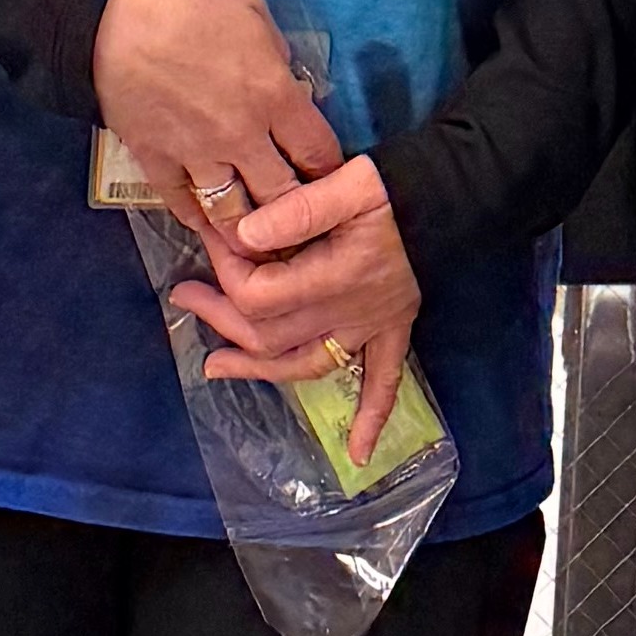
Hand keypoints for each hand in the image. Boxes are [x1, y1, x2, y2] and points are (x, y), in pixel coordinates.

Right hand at [87, 0, 339, 220]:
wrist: (112, 10)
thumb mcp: (252, 10)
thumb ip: (275, 53)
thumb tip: (283, 78)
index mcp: (273, 95)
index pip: (319, 152)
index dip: (331, 170)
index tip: (331, 176)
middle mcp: (241, 136)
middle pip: (283, 196)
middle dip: (297, 211)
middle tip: (301, 218)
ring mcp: (196, 154)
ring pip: (233, 214)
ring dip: (249, 229)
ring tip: (258, 237)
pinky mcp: (154, 161)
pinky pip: (181, 204)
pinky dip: (197, 218)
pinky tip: (207, 221)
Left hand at [173, 156, 423, 458]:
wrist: (450, 196)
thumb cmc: (395, 187)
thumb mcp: (348, 182)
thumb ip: (296, 210)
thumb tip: (242, 234)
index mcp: (337, 276)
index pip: (261, 296)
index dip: (226, 272)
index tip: (211, 241)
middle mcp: (352, 312)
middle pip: (270, 335)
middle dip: (220, 317)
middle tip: (185, 296)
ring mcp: (373, 327)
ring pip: (305, 365)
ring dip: (259, 369)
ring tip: (215, 366)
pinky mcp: (393, 330)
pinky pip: (384, 382)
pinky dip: (371, 417)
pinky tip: (357, 452)